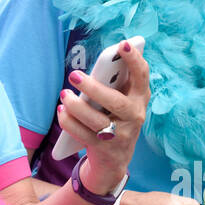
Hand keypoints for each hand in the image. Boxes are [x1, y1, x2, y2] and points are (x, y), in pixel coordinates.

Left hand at [57, 42, 149, 194]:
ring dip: (77, 106)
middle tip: (73, 75)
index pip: (142, 77)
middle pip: (115, 102)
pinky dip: (69, 122)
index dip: (135, 60)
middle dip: (93, 88)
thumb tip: (104, 61)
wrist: (114, 160)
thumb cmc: (114, 119)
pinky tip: (61, 110)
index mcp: (140, 99)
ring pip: (97, 120)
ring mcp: (121, 136)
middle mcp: (135, 117)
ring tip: (64, 94)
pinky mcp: (105, 150)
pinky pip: (83, 135)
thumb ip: (116, 83)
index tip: (123, 44)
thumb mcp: (120, 102)